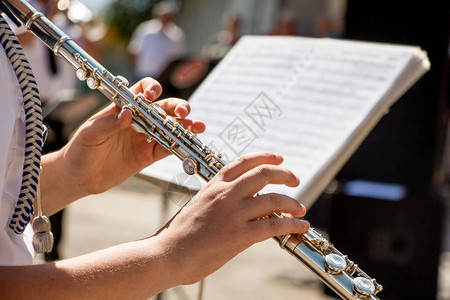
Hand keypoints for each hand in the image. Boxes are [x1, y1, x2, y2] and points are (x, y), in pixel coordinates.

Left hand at [58, 77, 205, 195]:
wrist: (80, 177)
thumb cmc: (80, 150)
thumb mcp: (89, 134)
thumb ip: (108, 123)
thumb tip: (127, 114)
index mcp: (123, 108)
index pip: (141, 91)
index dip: (151, 89)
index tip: (152, 96)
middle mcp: (138, 120)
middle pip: (163, 107)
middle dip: (176, 107)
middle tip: (182, 113)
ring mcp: (145, 137)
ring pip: (170, 127)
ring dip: (185, 126)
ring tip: (198, 127)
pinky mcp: (148, 155)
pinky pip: (168, 148)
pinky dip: (180, 145)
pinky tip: (191, 142)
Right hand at [153, 152, 309, 284]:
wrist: (167, 254)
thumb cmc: (180, 234)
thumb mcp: (198, 204)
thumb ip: (218, 198)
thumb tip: (239, 201)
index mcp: (214, 185)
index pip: (244, 162)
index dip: (265, 157)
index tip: (279, 158)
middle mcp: (225, 194)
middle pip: (263, 174)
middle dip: (285, 174)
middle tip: (294, 179)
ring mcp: (233, 213)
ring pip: (273, 199)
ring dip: (293, 203)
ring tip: (301, 209)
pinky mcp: (239, 235)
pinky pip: (273, 225)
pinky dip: (292, 225)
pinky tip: (300, 226)